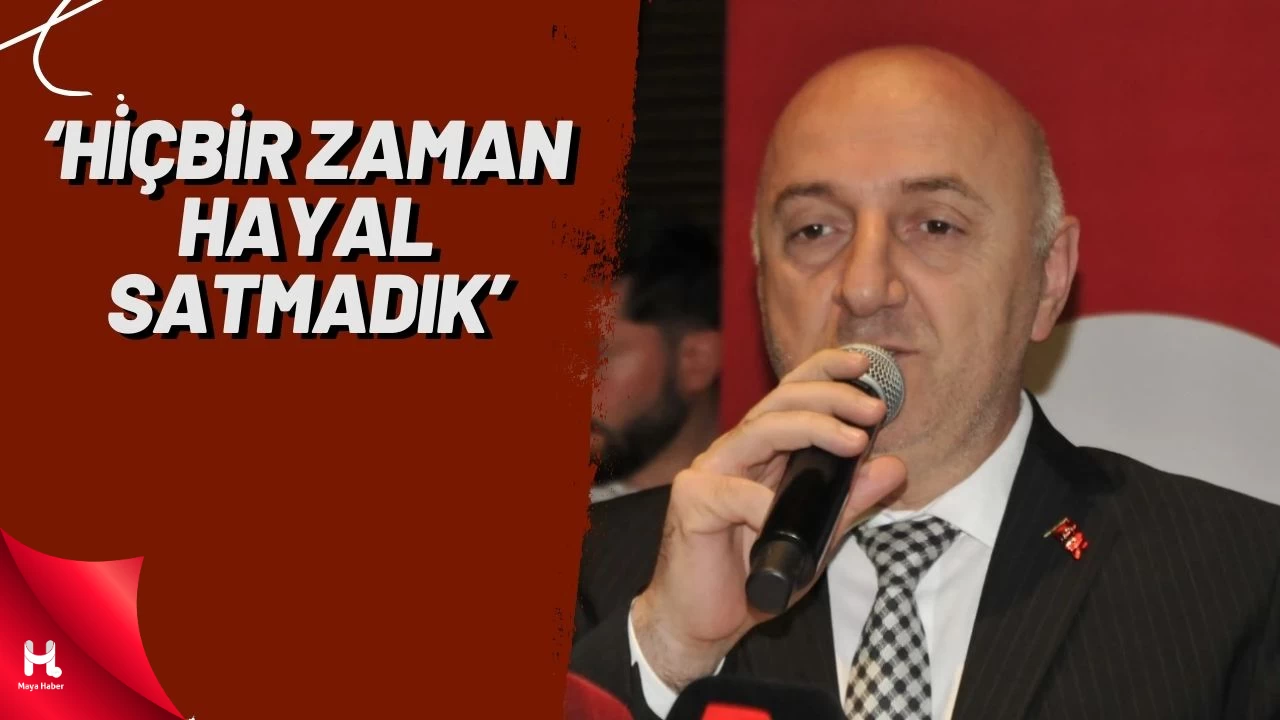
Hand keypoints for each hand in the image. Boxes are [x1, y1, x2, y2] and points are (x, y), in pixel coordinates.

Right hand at [632, 348, 906, 690]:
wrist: (704, 623)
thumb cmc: (756, 577)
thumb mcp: (818, 538)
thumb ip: (851, 502)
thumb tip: (894, 466)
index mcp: (763, 453)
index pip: (792, 397)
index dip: (825, 372)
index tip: (865, 366)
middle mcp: (735, 453)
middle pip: (780, 403)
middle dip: (831, 396)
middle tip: (874, 408)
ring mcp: (710, 472)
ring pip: (761, 431)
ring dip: (812, 428)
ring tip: (854, 440)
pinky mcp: (692, 501)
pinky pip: (736, 494)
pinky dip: (765, 505)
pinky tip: (782, 518)